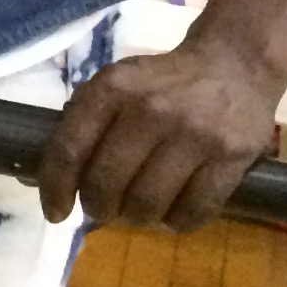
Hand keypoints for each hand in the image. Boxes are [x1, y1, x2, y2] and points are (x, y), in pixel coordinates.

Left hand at [35, 36, 283, 229]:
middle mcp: (151, 110)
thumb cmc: (164, 82)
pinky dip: (177, 222)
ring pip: (149, 203)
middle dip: (99, 207)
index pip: (70, 149)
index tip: (55, 212)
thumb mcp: (117, 82)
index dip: (56, 188)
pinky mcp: (232, 156)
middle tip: (104, 209)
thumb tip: (51, 176)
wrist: (235, 64)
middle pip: (107, 183)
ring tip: (138, 211)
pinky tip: (173, 213)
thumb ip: (85, 120)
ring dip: (137, 219)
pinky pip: (194, 211)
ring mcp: (195, 134)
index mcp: (113, 89)